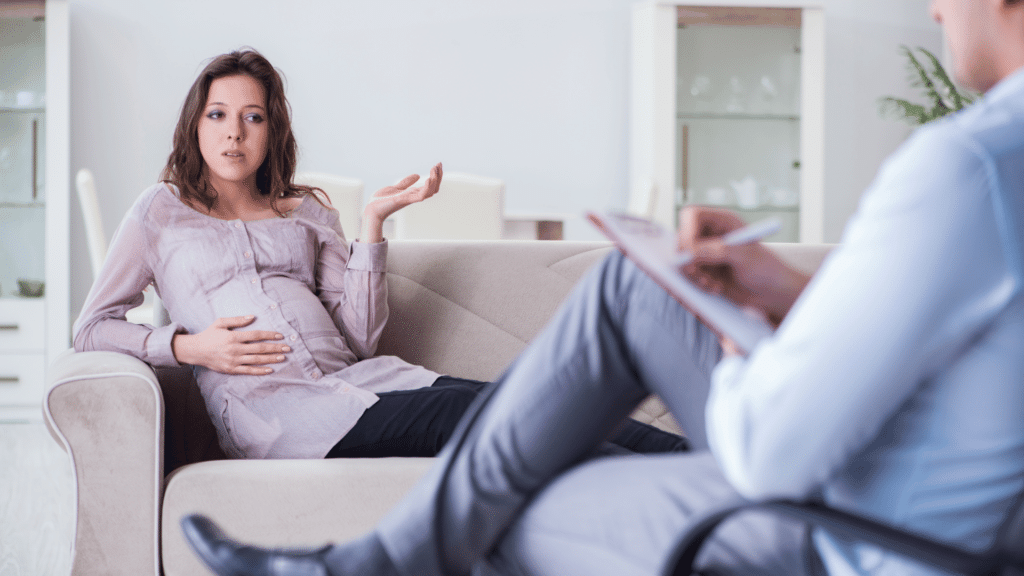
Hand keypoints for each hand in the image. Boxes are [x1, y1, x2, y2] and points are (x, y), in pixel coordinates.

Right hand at [171, 315, 288, 374]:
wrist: (195, 351)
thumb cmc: (209, 334)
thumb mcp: (220, 323)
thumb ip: (237, 320)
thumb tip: (252, 317)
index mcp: (233, 337)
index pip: (256, 335)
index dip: (269, 335)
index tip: (280, 335)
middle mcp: (235, 349)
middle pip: (259, 348)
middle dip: (275, 348)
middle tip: (288, 348)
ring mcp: (233, 361)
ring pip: (256, 360)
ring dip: (271, 359)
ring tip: (283, 357)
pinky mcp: (231, 369)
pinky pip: (248, 371)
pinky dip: (260, 370)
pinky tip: (270, 369)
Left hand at [361, 162, 442, 242]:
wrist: (371, 209)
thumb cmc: (381, 201)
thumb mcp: (395, 188)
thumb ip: (406, 182)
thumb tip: (417, 175)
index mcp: (413, 193)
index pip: (430, 186)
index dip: (436, 176)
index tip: (437, 165)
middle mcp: (414, 197)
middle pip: (434, 189)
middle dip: (438, 176)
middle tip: (439, 164)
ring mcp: (410, 199)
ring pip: (430, 192)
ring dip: (435, 180)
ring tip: (434, 169)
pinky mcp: (404, 200)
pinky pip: (421, 196)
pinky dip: (427, 188)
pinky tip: (429, 178)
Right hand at [678, 205, 809, 326]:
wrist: (770, 292)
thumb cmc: (765, 269)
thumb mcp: (745, 257)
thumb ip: (719, 251)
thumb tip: (693, 252)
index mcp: (722, 221)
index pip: (693, 216)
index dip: (687, 231)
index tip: (690, 251)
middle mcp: (711, 234)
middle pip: (682, 238)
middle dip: (688, 259)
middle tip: (698, 273)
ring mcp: (705, 252)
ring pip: (682, 259)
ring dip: (694, 274)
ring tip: (713, 284)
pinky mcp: (703, 269)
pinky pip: (688, 274)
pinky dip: (697, 283)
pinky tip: (716, 287)